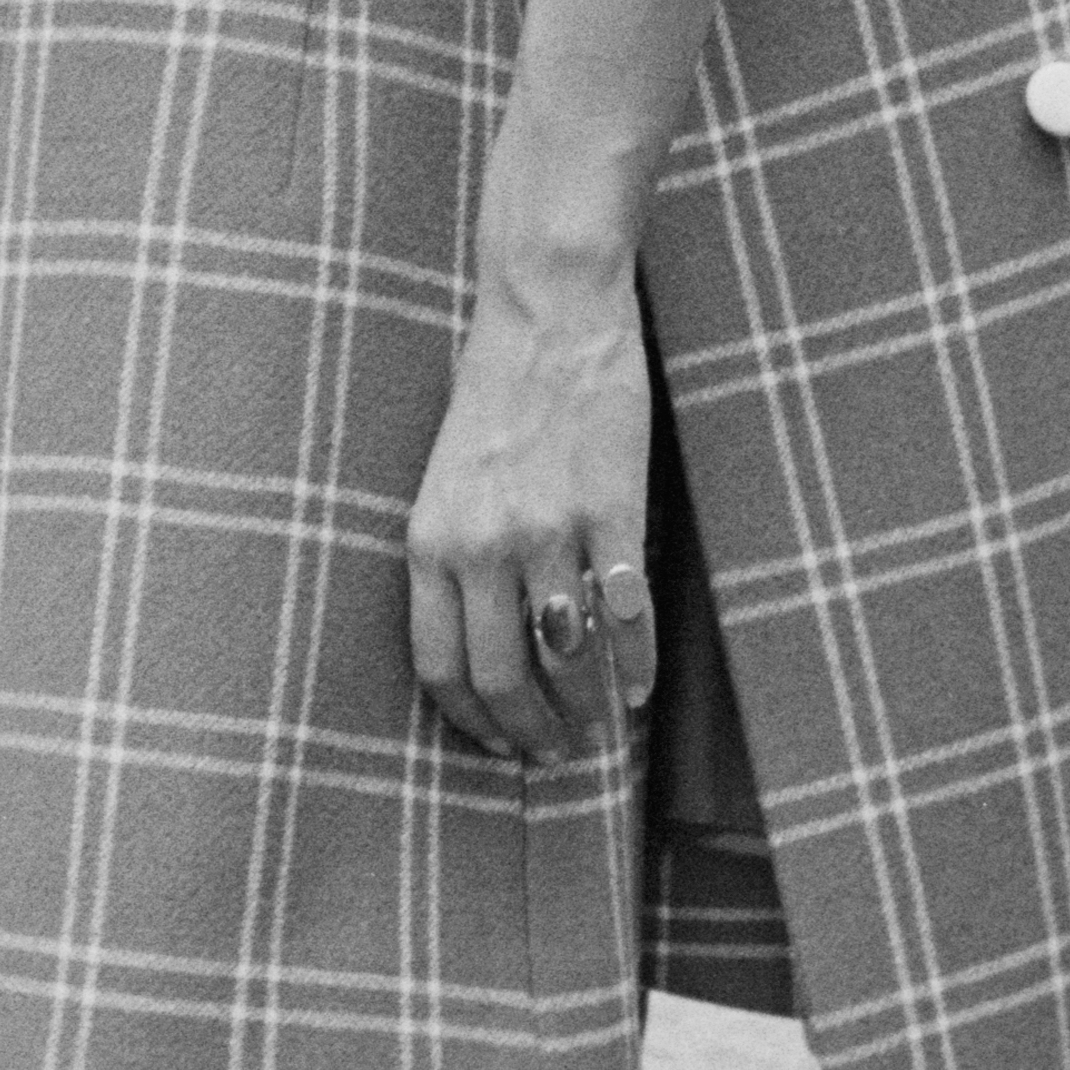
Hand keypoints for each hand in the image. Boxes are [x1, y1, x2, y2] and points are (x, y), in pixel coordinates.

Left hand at [406, 275, 663, 764]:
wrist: (548, 314)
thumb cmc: (496, 394)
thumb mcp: (446, 482)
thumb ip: (454, 558)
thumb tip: (482, 642)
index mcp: (430, 540)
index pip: (438, 665)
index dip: (468, 720)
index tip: (493, 745)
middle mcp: (481, 546)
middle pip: (501, 676)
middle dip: (529, 732)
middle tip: (552, 756)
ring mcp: (548, 532)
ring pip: (565, 657)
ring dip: (584, 709)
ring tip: (597, 729)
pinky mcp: (612, 511)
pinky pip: (626, 614)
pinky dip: (635, 665)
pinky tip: (639, 689)